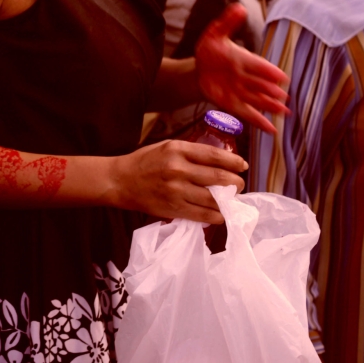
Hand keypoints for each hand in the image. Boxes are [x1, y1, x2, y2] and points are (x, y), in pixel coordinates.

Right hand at [112, 139, 246, 223]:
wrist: (120, 181)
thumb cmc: (144, 161)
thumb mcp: (166, 147)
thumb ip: (190, 152)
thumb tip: (219, 161)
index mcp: (177, 149)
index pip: (214, 155)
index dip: (233, 161)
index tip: (243, 165)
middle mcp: (178, 169)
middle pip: (219, 178)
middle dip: (236, 183)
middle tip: (239, 185)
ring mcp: (176, 190)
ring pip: (214, 199)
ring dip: (228, 201)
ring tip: (232, 200)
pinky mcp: (173, 208)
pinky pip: (203, 215)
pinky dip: (216, 216)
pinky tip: (220, 214)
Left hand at [195, 3, 289, 133]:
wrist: (199, 70)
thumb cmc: (210, 52)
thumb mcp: (215, 35)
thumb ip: (227, 23)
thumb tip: (239, 7)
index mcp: (244, 60)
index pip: (259, 66)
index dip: (269, 72)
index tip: (282, 77)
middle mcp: (246, 77)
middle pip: (261, 85)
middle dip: (272, 91)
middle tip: (286, 98)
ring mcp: (241, 92)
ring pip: (258, 100)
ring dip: (271, 106)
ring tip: (285, 113)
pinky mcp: (234, 104)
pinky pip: (248, 114)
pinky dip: (260, 121)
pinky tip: (272, 130)